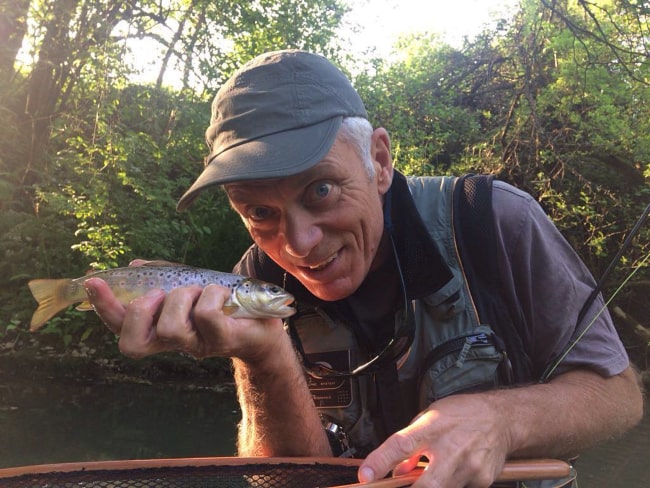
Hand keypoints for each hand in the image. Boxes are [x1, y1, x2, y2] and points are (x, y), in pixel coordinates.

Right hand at [84, 260, 285, 360]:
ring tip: (198, 290)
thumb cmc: (222, 301)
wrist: (264, 320)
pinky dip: (211, 293)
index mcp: (160, 328)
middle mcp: (173, 343)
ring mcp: (196, 345)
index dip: (103, 308)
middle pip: (133, 343)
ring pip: (170, 326)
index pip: (121, 327)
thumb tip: (134, 267)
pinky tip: (221, 291)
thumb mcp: (189, 285)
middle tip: (159, 294)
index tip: (93, 281)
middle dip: (140, 311)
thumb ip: (162, 277)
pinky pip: (205, 313)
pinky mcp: (221, 339)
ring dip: (182, 297)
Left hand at [359, 393, 510, 487]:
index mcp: (433, 427)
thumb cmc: (463, 414)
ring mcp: (469, 467)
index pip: (401, 445)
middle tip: (400, 484)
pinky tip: (454, 471)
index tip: (366, 476)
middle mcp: (451, 448)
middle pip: (428, 485)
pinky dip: (450, 485)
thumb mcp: (429, 418)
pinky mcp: (482, 481)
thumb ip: (410, 445)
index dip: (380, 461)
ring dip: (431, 486)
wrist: (501, 418)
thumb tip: (396, 472)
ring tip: (435, 469)